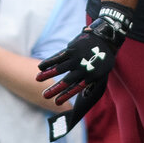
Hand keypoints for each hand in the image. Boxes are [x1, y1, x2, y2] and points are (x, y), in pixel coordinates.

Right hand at [37, 4, 132, 135]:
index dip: (65, 96)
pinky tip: (40, 67)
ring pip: (60, 68)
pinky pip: (58, 57)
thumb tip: (85, 95)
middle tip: (44, 96)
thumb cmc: (102, 58)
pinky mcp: (72, 49)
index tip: (56, 103)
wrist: (106, 39)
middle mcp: (83, 68)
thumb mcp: (101, 72)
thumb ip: (91, 82)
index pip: (76, 88)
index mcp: (90, 76)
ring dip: (48, 74)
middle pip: (66, 81)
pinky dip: (49, 62)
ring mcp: (76, 58)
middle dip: (55, 89)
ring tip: (37, 79)